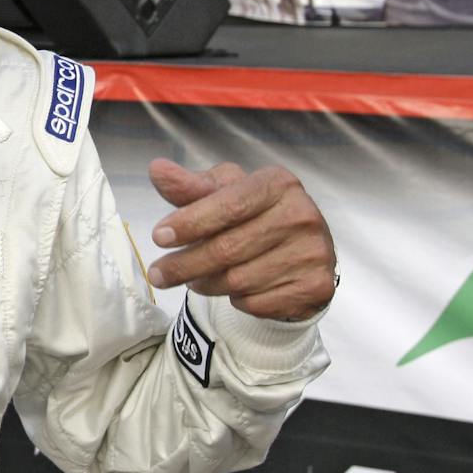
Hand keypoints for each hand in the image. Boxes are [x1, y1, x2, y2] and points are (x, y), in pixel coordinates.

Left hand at [144, 159, 335, 321]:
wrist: (299, 248)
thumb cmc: (253, 214)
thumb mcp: (224, 192)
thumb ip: (190, 185)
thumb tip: (157, 169)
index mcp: (278, 183)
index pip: (228, 206)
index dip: (190, 223)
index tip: (158, 237)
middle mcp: (302, 215)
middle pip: (228, 249)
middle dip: (184, 264)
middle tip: (157, 275)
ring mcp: (313, 253)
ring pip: (238, 281)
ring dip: (206, 283)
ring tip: (195, 278)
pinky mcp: (316, 286)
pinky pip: (257, 303)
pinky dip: (236, 300)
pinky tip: (235, 288)